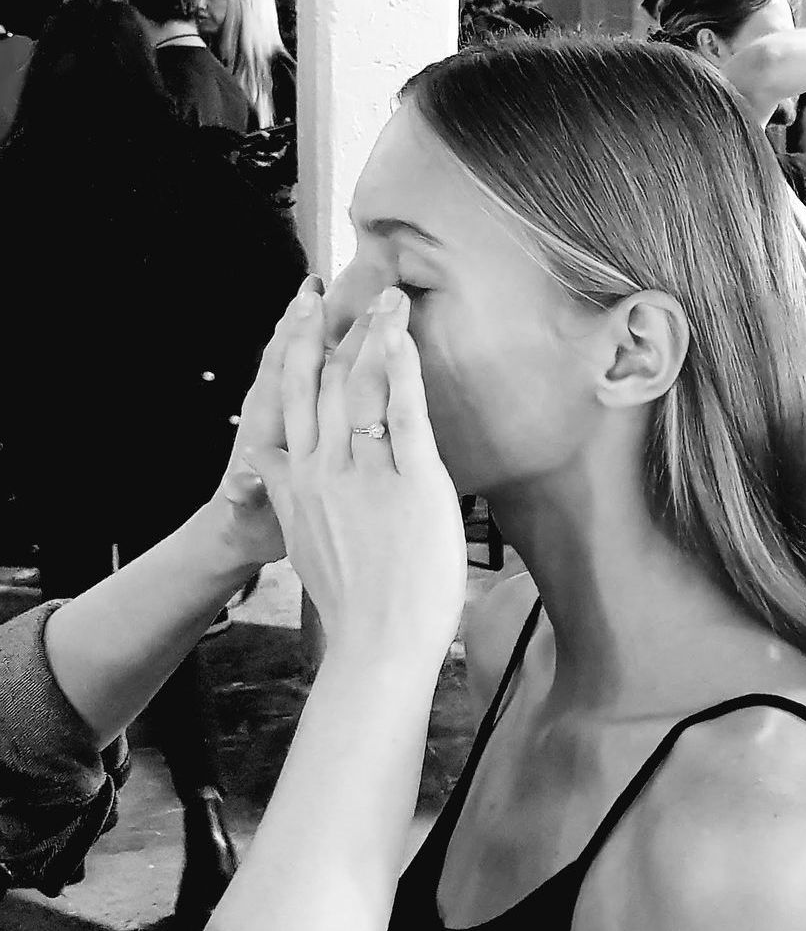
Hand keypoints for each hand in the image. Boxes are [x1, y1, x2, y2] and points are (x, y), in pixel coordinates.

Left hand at [209, 276, 323, 567]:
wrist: (237, 541)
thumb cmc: (251, 530)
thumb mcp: (252, 520)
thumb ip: (248, 498)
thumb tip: (240, 485)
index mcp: (265, 428)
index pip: (285, 368)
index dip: (300, 333)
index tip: (320, 296)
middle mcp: (270, 411)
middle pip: (294, 351)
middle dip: (317, 314)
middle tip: (352, 279)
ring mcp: (282, 414)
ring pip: (302, 359)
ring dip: (317, 324)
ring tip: (338, 288)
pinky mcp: (295, 422)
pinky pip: (311, 378)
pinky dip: (322, 350)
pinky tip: (341, 334)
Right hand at [245, 287, 466, 661]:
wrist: (376, 644)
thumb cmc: (354, 601)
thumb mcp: (303, 539)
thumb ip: (289, 495)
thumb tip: (271, 466)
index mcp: (297, 480)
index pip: (291, 398)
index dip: (297, 350)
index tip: (304, 312)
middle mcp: (323, 469)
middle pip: (322, 381)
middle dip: (335, 329)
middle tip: (350, 286)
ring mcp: (364, 474)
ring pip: (361, 387)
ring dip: (374, 335)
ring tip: (390, 297)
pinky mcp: (409, 484)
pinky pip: (402, 413)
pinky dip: (402, 369)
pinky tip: (405, 339)